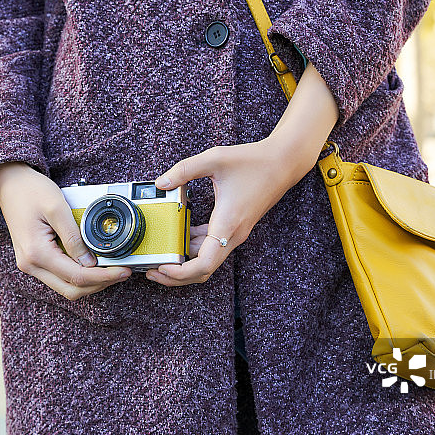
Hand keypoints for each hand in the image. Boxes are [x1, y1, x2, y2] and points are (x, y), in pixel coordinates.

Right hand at [0, 162, 131, 299]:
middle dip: (99, 284)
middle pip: (71, 289)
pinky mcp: (34, 260)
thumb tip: (91, 262)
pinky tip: (94, 264)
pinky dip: (79, 275)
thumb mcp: (57, 208)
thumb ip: (74, 237)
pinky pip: (60, 277)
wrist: (10, 182)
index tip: (123, 271)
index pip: (77, 276)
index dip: (103, 276)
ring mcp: (31, 264)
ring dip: (90, 283)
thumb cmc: (30, 190)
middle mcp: (30, 264)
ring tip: (111, 269)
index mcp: (36, 253)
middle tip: (121, 273)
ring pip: (66, 286)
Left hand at [145, 63, 338, 286]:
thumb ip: (184, 170)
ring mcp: (235, 233)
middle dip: (176, 276)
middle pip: (203, 270)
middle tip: (151, 270)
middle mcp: (233, 235)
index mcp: (227, 224)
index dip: (180, 273)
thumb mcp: (214, 159)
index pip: (204, 264)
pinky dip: (194, 248)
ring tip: (160, 256)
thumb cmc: (253, 161)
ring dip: (184, 263)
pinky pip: (213, 246)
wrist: (283, 162)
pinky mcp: (234, 228)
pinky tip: (179, 235)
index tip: (161, 268)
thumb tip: (160, 183)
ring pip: (207, 260)